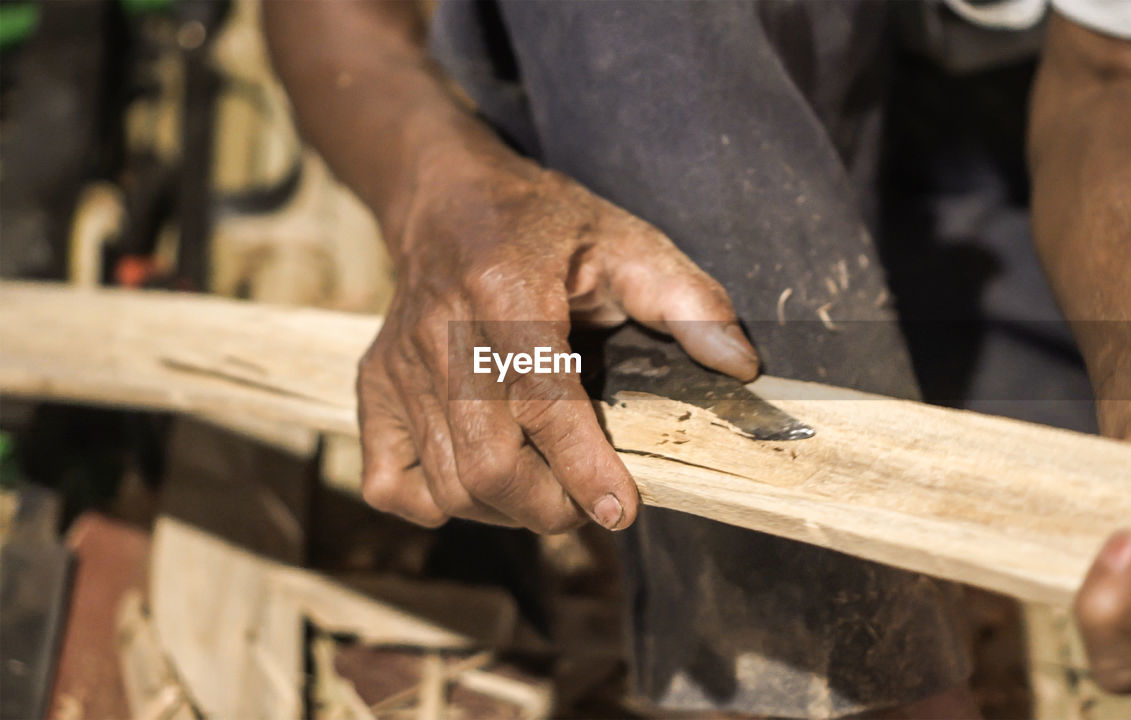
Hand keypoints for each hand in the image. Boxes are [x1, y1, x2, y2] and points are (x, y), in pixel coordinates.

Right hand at [356, 155, 756, 532]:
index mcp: (507, 292)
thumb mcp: (625, 241)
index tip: (624, 510)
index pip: (543, 401)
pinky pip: (390, 482)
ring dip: (509, 511)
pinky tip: (479, 480)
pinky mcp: (373, 388)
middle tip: (592, 504)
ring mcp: (399, 367)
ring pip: (447, 484)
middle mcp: (442, 335)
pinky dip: (438, 503)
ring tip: (550, 492)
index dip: (586, 468)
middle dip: (551, 507)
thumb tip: (741, 367)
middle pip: (488, 463)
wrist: (444, 199)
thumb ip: (688, 300)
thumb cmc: (542, 225)